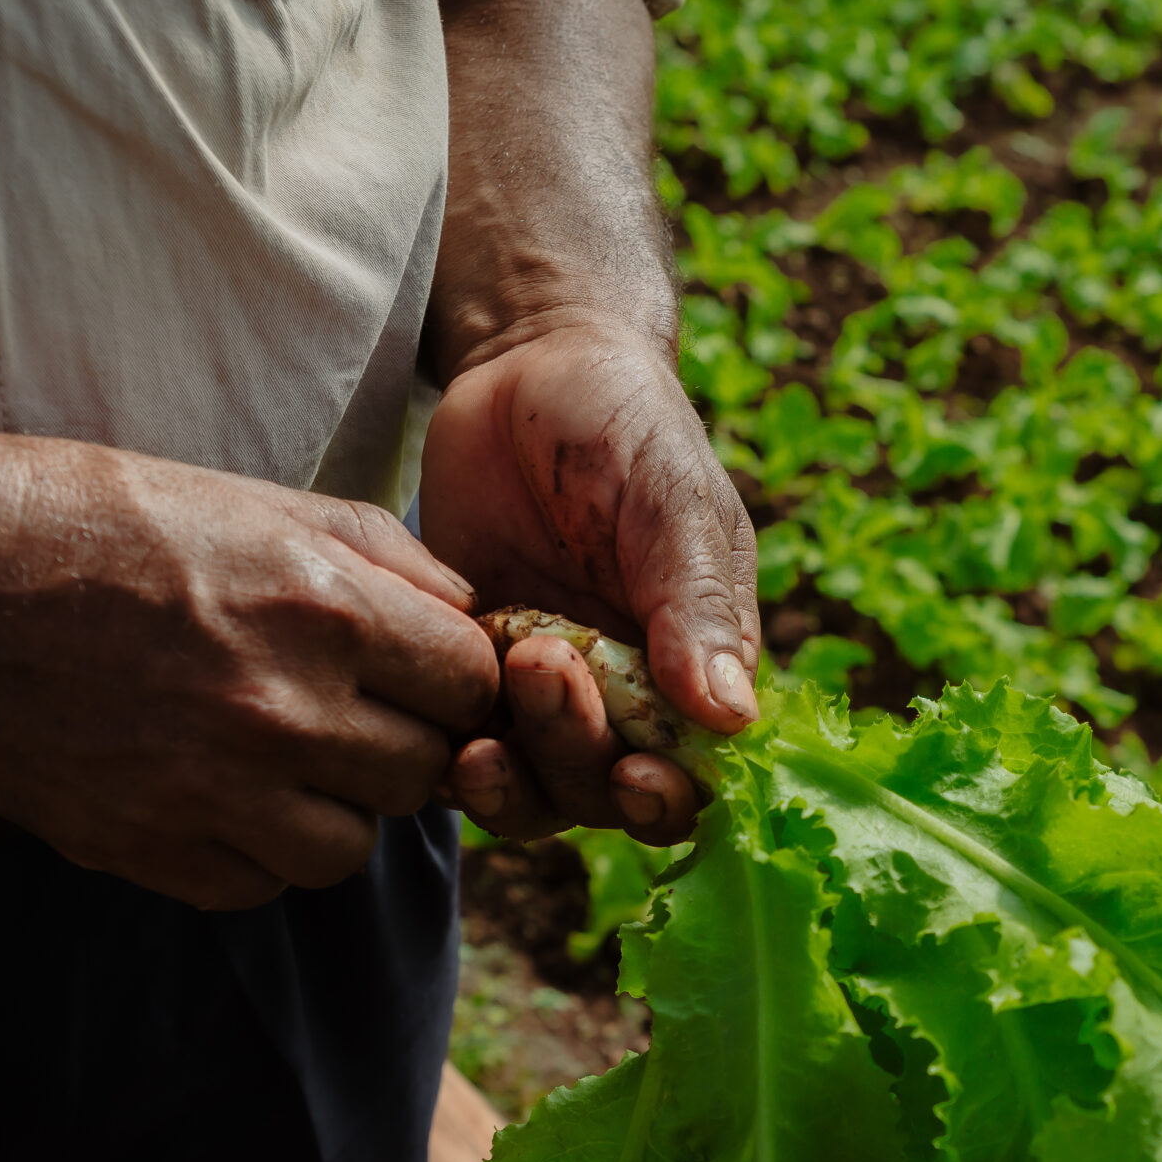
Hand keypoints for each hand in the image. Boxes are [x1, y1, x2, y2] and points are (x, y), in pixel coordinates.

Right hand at [0, 423, 497, 908]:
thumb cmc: (89, 517)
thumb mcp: (250, 499)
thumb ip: (378, 554)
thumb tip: (469, 613)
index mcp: (320, 605)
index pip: (472, 684)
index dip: (456, 679)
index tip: (423, 673)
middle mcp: (280, 707)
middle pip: (424, 774)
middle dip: (401, 743)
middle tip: (347, 712)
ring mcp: (210, 788)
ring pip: (350, 847)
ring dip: (332, 808)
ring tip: (280, 756)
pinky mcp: (142, 845)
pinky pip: (259, 885)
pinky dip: (253, 851)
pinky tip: (214, 791)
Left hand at [416, 318, 759, 844]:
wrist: (523, 365)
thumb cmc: (623, 422)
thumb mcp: (670, 499)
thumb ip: (697, 605)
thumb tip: (732, 720)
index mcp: (697, 663)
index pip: (696, 770)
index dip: (667, 795)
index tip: (635, 772)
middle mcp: (626, 695)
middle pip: (607, 791)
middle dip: (576, 757)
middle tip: (539, 664)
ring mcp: (545, 690)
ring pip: (535, 787)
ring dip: (512, 781)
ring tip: (477, 737)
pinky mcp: (472, 672)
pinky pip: (462, 747)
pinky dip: (449, 754)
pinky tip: (430, 718)